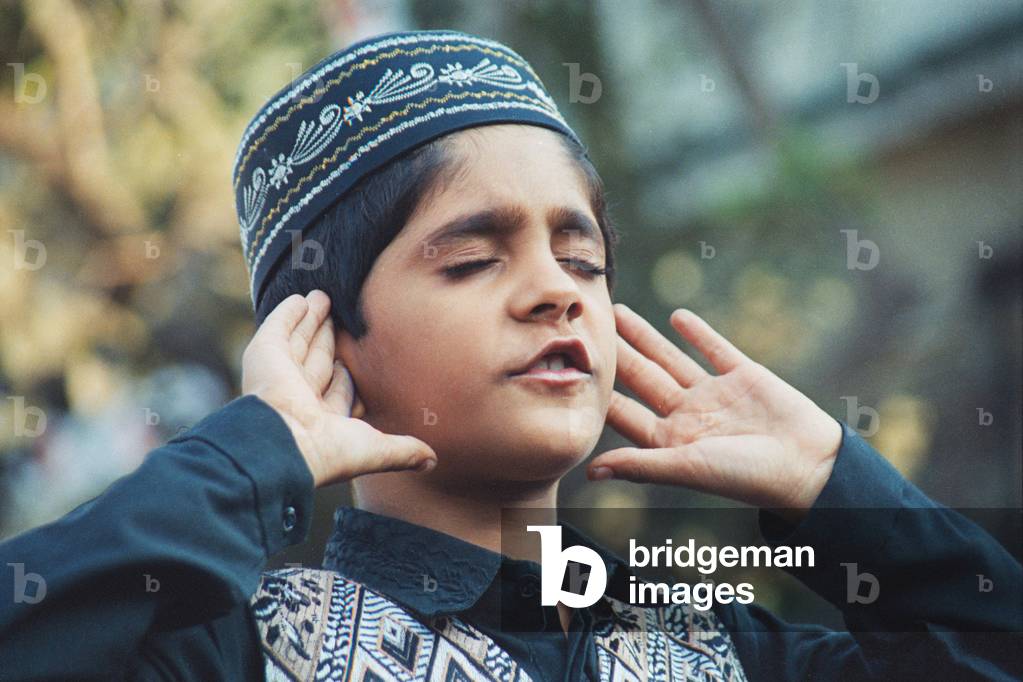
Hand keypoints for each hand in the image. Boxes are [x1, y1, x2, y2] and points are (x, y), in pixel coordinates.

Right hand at [241, 290, 436, 487]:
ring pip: (300, 340)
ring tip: (323, 297)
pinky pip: (278, 327)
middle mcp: (299, 395)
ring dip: (312, 319)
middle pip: (319, 359)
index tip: (361, 358)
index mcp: (322, 419)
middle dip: (328, 338)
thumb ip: (403, 450)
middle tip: (340, 315)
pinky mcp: (264, 353)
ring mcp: (280, 373)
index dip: (348, 375)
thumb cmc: (329, 451)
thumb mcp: (376, 449)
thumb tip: (433, 461)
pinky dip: (288, 312)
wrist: (285, 441)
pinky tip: (300, 299)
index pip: (339, 389)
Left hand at [587, 303, 842, 516]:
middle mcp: (689, 416)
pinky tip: (677, 315)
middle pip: (642, 378)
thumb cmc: (745, 476)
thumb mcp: (687, 468)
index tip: (572, 369)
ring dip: (645, 337)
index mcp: (671, 441)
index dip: (600, 393)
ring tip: (619, 312)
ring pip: (670, 358)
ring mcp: (715, 394)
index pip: (626, 413)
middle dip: (616, 354)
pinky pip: (714, 349)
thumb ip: (640, 464)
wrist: (807, 463)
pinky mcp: (744, 376)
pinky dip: (696, 333)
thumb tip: (590, 472)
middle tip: (589, 328)